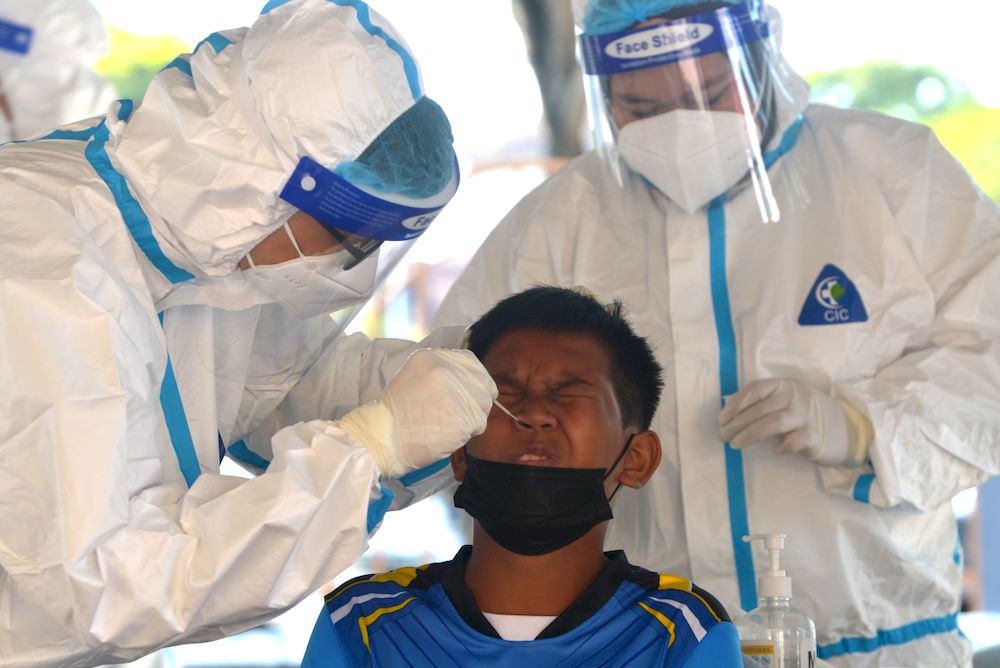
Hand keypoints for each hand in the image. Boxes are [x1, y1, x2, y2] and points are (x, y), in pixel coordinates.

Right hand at [335, 349, 497, 475]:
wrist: (381, 440)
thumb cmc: (395, 415)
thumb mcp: (413, 377)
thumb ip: (440, 373)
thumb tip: (467, 380)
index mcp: (431, 357)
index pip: (470, 361)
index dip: (473, 378)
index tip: (467, 392)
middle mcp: (446, 370)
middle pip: (482, 381)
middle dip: (476, 398)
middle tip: (458, 413)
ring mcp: (456, 393)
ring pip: (483, 403)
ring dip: (473, 416)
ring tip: (449, 424)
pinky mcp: (463, 417)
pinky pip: (479, 423)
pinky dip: (468, 432)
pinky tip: (448, 434)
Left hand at [719, 378, 868, 466]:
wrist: (847, 429)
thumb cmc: (807, 415)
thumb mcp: (787, 400)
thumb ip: (764, 403)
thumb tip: (730, 414)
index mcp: (785, 385)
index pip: (755, 389)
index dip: (736, 403)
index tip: (723, 418)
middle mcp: (795, 397)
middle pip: (760, 409)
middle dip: (737, 424)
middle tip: (723, 436)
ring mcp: (806, 416)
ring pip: (773, 423)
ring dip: (750, 434)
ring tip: (737, 444)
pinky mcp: (816, 436)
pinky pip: (795, 440)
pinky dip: (783, 445)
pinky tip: (776, 450)